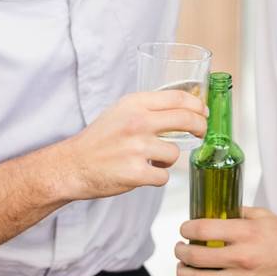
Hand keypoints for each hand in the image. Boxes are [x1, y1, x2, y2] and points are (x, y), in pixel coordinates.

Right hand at [50, 90, 206, 200]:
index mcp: (134, 104)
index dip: (197, 105)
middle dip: (200, 127)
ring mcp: (137, 148)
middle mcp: (137, 122)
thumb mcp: (121, 111)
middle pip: (186, 120)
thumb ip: (148, 108)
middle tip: (200, 133)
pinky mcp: (136, 173)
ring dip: (167, 159)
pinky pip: (164, 176)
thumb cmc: (99, 139)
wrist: (73, 165)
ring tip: (150, 159)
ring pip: (175, 153)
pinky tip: (143, 173)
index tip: (203, 112)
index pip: (178, 98)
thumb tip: (184, 108)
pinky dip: (157, 177)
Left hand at [175, 206, 276, 275]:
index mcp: (247, 233)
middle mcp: (243, 257)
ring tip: (182, 267)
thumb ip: (238, 214)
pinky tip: (212, 272)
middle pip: (196, 257)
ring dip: (185, 272)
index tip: (185, 228)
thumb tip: (215, 212)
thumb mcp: (265, 217)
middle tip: (179, 247)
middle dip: (181, 252)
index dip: (187, 228)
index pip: (204, 229)